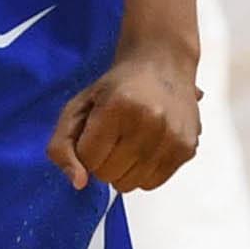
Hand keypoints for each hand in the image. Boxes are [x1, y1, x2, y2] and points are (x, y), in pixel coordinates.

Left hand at [47, 44, 198, 192]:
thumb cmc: (116, 86)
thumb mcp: (77, 106)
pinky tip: (145, 147)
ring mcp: (171, 137)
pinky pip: (152, 184)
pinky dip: (142, 172)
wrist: (162, 63)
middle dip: (102, 160)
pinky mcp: (187, 148)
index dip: (85, 148)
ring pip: (129, 184)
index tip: (94, 131)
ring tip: (128, 141)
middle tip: (112, 136)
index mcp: (117, 106)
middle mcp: (149, 121)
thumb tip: (79, 183)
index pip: (88, 159)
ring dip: (122, 169)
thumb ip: (62, 146)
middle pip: (108, 174)